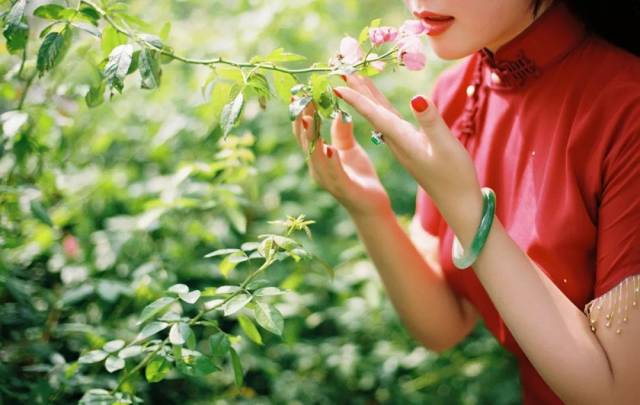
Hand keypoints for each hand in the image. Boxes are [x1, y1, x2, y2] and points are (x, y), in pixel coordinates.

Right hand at [291, 101, 391, 218]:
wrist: (372, 206)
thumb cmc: (360, 177)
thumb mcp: (349, 149)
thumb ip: (342, 132)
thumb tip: (338, 111)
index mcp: (318, 158)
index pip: (306, 133)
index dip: (302, 113)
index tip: (302, 93)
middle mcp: (317, 168)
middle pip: (305, 142)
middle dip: (301, 120)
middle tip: (300, 99)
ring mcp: (328, 180)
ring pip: (315, 156)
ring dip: (311, 138)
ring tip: (308, 119)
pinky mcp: (343, 189)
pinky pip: (334, 173)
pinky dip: (331, 161)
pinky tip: (330, 150)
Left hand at [333, 81, 483, 229]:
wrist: (458, 203)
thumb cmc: (455, 176)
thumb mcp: (445, 146)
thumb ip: (431, 122)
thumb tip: (416, 98)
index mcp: (402, 140)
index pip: (375, 115)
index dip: (357, 98)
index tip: (337, 84)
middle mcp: (398, 142)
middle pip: (373, 112)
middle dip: (357, 91)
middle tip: (340, 70)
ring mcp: (403, 145)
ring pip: (380, 116)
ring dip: (367, 97)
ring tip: (356, 78)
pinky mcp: (411, 147)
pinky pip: (390, 122)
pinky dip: (381, 108)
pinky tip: (378, 104)